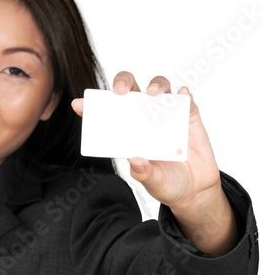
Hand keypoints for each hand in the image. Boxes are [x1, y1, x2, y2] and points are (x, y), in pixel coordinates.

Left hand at [71, 71, 236, 255]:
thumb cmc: (166, 183)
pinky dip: (184, 95)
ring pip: (160, 88)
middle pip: (132, 90)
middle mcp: (145, 118)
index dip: (91, 106)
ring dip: (156, 85)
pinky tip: (182, 95)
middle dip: (123, 83)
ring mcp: (167, 115)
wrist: (195, 191)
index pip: (107, 113)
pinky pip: (187, 100)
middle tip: (120, 92)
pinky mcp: (189, 117)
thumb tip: (135, 160)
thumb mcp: (153, 182)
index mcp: (128, 132)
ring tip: (154, 94)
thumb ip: (143, 172)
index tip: (78, 105)